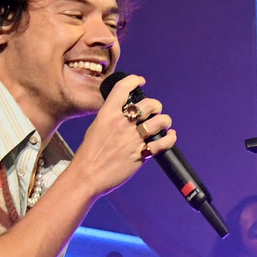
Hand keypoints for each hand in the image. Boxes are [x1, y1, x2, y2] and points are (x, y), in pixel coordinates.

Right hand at [73, 74, 176, 195]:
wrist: (86, 176)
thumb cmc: (89, 155)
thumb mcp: (95, 128)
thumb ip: (110, 118)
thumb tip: (123, 112)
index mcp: (107, 114)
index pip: (123, 88)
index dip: (134, 80)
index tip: (140, 81)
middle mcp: (122, 124)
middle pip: (148, 104)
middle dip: (156, 106)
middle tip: (155, 111)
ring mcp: (132, 139)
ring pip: (159, 121)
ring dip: (165, 121)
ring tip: (164, 124)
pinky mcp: (141, 154)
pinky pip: (163, 142)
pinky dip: (170, 138)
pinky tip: (170, 136)